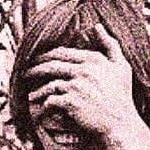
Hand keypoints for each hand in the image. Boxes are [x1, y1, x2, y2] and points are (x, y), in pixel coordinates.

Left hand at [24, 24, 140, 139]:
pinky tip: (41, 108)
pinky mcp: (71, 102)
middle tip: (27, 73)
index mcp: (93, 59)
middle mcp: (84, 70)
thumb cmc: (122, 96)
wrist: (121, 123)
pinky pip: (51, 101)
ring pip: (49, 84)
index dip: (47, 55)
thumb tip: (96, 26)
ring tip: (31, 96)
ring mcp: (76, 86)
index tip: (38, 59)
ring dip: (38, 91)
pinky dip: (45, 105)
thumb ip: (110, 44)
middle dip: (36, 68)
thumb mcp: (122, 66)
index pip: (63, 52)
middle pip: (52, 65)